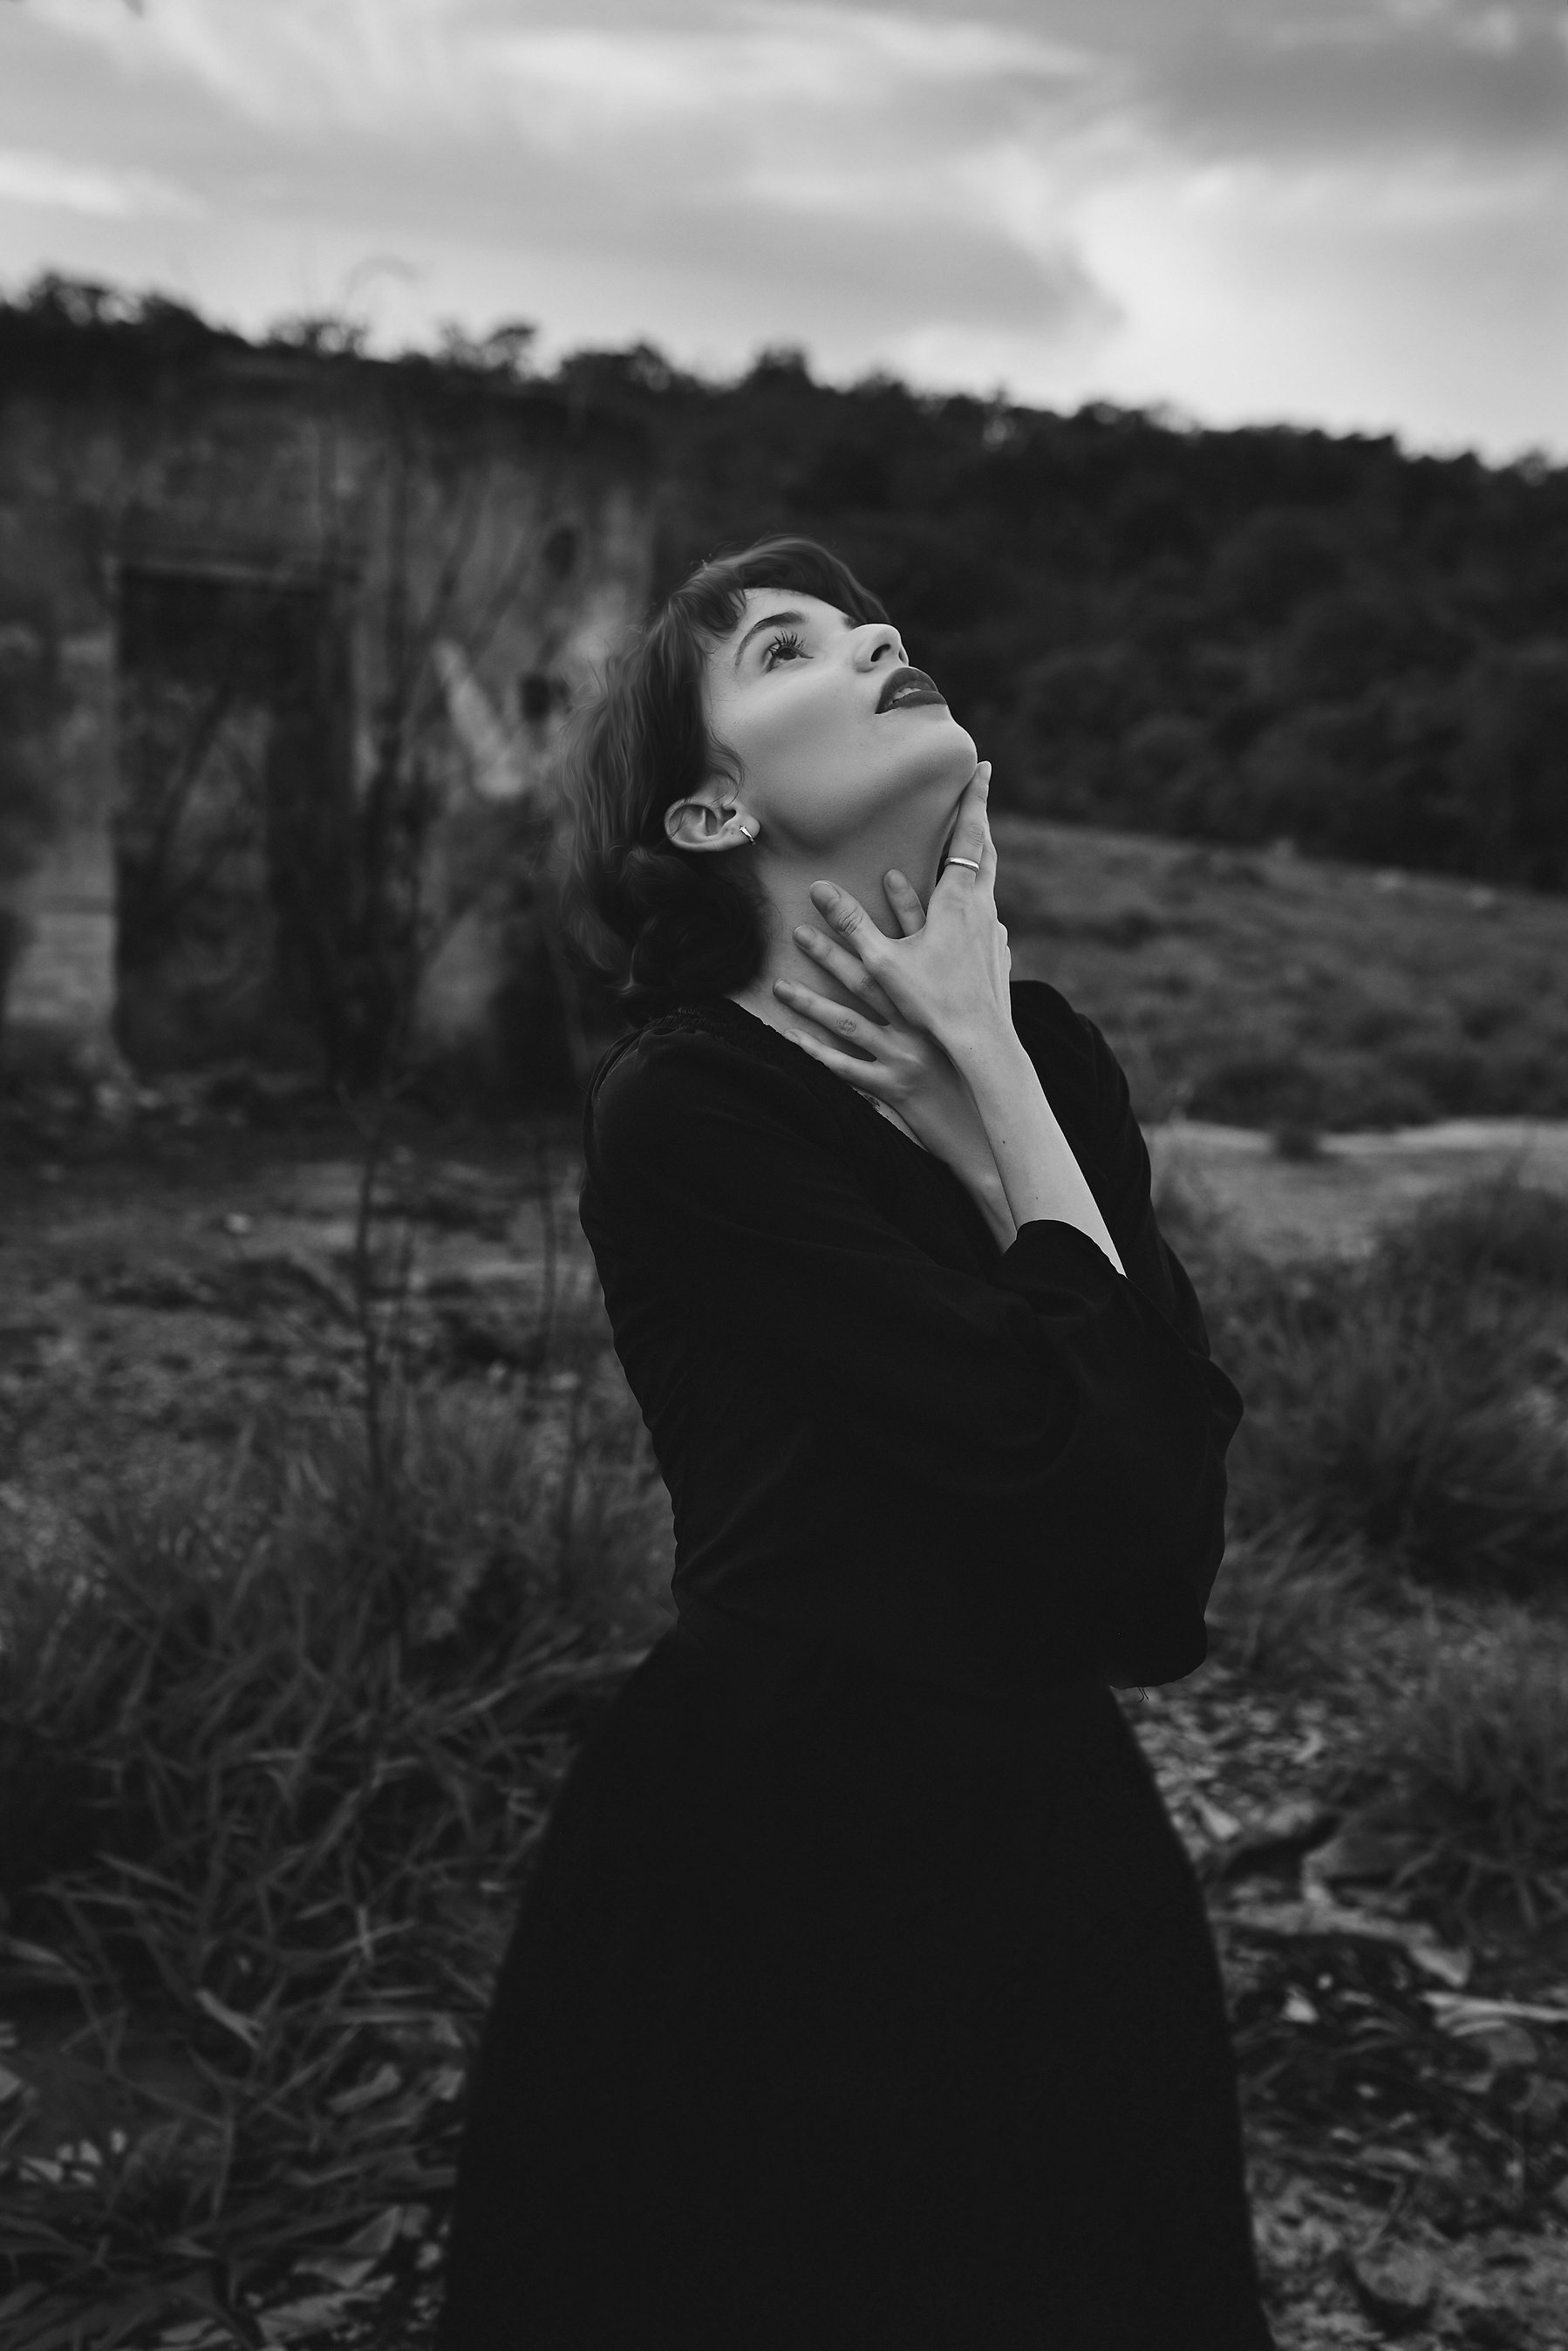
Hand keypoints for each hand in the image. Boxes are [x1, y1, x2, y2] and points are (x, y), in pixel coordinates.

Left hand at [773, 867, 1016, 1251]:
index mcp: (943, 1003)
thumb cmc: (985, 1068)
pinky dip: (817, 1054)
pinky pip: (847, 1069)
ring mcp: (903, 1056)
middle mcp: (921, 1025)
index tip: (887, 873)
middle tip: (801, 928)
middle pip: (871, 979)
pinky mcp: (891, 1087)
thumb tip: (1000, 929)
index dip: (907, 907)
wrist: (987, 1126)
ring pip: (849, 1022)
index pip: (922, 946)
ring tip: (779, 983)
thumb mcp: (990, 1018)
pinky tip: (789, 1039)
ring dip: (811, 1001)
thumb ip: (986, 973)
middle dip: (835, 949)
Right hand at [803, 764, 1011, 1059]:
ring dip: (978, 860)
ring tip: (971, 848)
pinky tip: (973, 912)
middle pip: (986, 853)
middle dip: (980, 819)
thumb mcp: (883, 963)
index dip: (975, 800)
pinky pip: (985, 915)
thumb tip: (819, 889)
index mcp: (959, 901)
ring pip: (987, 884)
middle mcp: (983, 910)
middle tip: (982, 792)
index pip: (969, 836)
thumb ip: (851, 924)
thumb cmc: (932, 1003)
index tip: (984, 768)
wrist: (982, 1045)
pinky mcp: (997, 955)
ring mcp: (994, 933)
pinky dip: (976, 899)